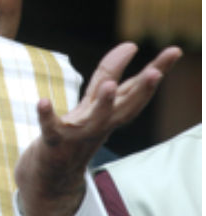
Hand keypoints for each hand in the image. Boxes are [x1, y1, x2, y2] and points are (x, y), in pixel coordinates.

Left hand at [14, 43, 181, 215]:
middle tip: (155, 72)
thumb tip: (131, 45)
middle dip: (141, 90)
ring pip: (95, 119)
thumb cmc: (78, 130)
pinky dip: (46, 115)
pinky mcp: (53, 141)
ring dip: (104, 103)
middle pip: (126, 106)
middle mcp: (101, 124)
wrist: (53, 173)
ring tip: (110, 84)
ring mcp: (79, 134)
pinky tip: (42, 101)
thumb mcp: (95, 100)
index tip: (175, 50)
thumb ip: (109, 73)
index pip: (136, 89)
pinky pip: (50, 127)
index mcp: (111, 113)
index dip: (156, 69)